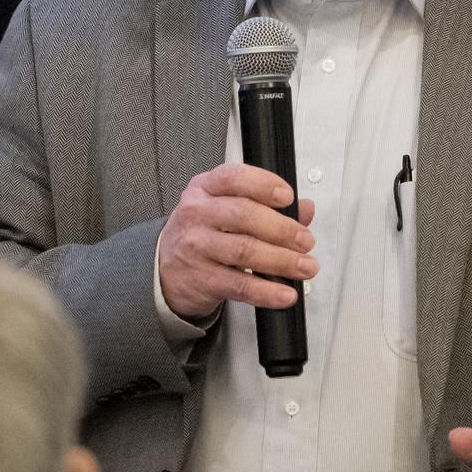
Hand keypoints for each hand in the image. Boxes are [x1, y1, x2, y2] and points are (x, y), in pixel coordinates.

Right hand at [158, 163, 316, 318]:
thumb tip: (304, 209)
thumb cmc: (202, 232)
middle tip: (305, 240)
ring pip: (245, 251)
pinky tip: (284, 293)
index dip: (264, 185)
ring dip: (282, 260)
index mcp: (205, 188)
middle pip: (244, 215)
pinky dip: (267, 291)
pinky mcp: (202, 279)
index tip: (288, 198)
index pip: (234, 177)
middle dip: (282, 229)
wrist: (165, 270)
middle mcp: (198, 214)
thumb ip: (267, 205)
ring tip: (304, 266)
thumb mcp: (226, 207)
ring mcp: (197, 247)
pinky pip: (240, 285)